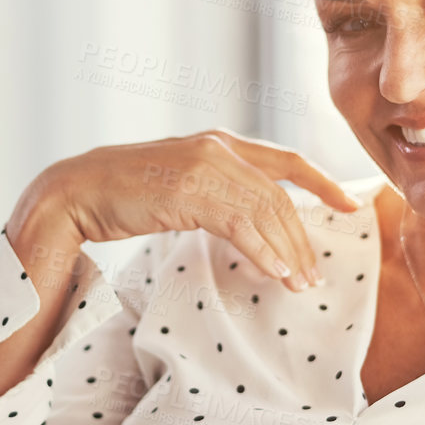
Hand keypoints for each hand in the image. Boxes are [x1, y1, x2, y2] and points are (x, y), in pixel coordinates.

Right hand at [13, 127, 362, 292]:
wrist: (76, 192)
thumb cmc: (123, 194)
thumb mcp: (181, 183)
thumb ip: (216, 190)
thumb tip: (249, 221)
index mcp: (219, 141)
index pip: (286, 159)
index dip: (321, 182)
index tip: (348, 205)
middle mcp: (217, 147)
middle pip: (280, 194)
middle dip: (303, 237)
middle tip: (315, 274)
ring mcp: (203, 166)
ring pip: (264, 210)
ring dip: (287, 251)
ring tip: (300, 283)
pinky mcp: (189, 190)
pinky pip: (240, 224)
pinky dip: (263, 251)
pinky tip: (274, 273)